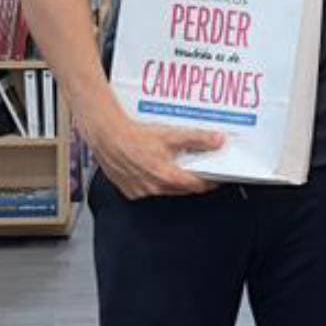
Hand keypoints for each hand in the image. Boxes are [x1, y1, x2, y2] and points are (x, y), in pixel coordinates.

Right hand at [86, 112, 223, 199]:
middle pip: (182, 189)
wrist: (107, 136)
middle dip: (193, 180)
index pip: (198, 186)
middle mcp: (154, 188)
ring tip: (175, 166)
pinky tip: (154, 169)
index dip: (210, 181)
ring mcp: (140, 191)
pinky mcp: (129, 190)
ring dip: (173, 181)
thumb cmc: (135, 136)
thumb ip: (198, 139)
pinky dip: (154, 182)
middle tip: (199, 169)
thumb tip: (217, 141)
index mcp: (167, 177)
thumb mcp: (172, 135)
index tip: (217, 177)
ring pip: (165, 190)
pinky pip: (147, 189)